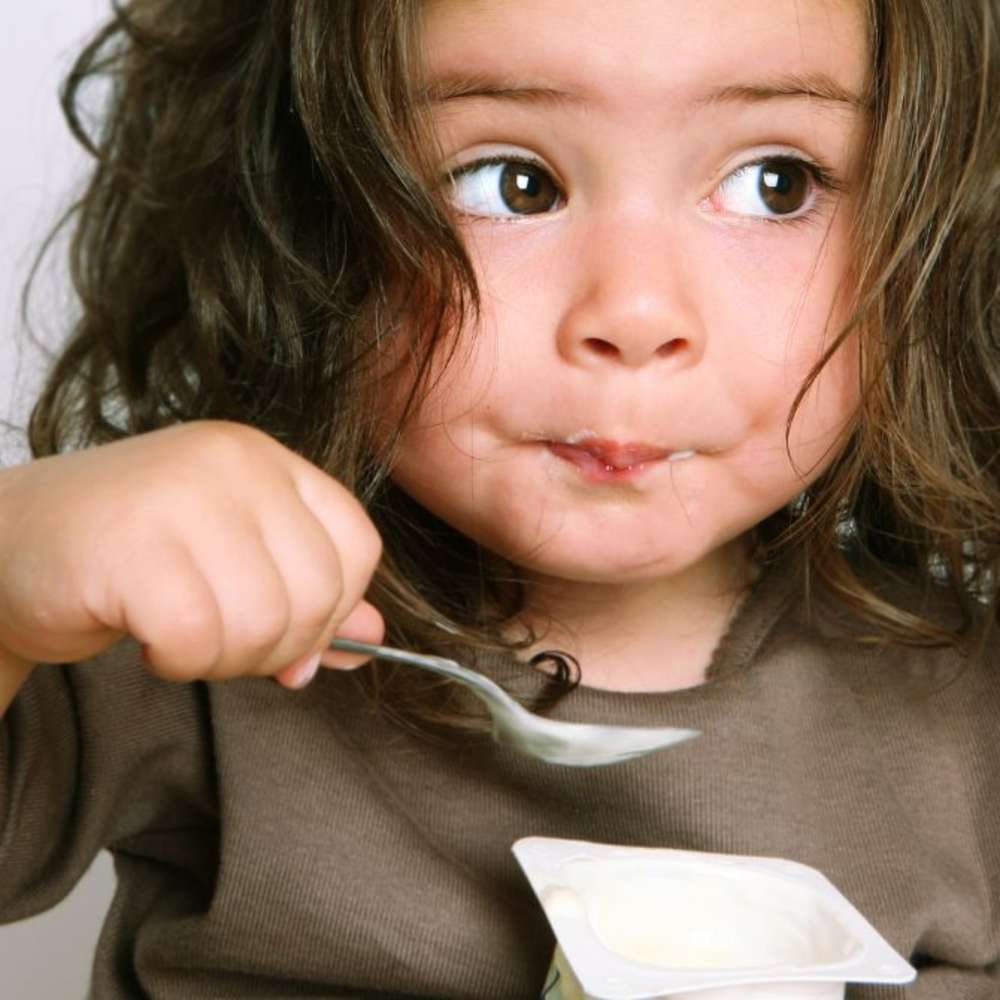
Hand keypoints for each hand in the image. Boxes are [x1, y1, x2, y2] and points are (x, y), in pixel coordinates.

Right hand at [0, 421, 383, 695]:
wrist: (3, 545)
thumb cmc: (126, 556)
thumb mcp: (231, 560)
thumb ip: (307, 595)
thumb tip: (373, 641)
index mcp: (266, 459)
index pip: (357, 546)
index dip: (336, 611)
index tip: (289, 637)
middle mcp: (233, 462)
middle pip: (319, 592)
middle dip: (276, 646)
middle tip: (219, 643)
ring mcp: (182, 495)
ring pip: (264, 622)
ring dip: (223, 658)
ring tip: (178, 636)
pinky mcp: (131, 545)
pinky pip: (197, 639)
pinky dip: (177, 661)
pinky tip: (145, 638)